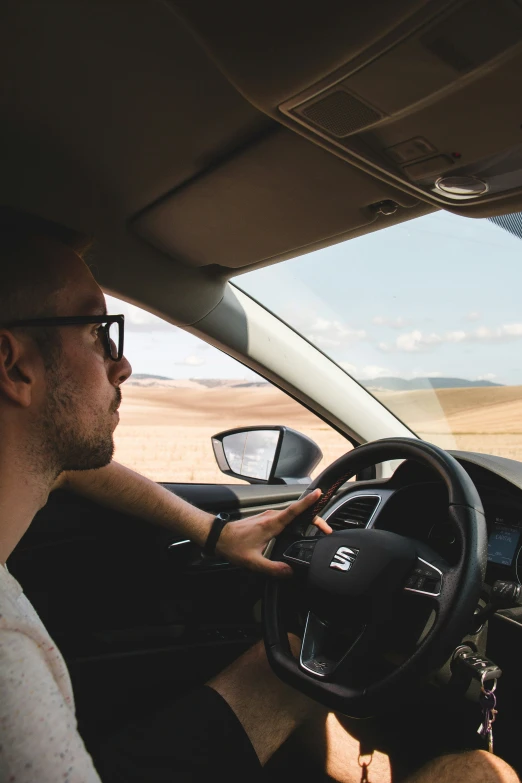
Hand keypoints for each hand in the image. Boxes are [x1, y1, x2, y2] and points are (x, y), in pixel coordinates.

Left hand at [216, 488, 331, 577]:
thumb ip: (272, 568)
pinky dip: (296, 521)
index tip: (318, 493)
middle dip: (314, 517)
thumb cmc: (233, 546)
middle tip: (327, 529)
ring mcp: (268, 517)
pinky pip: (285, 518)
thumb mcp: (253, 562)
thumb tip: (290, 572)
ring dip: (306, 519)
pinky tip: (300, 530)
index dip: (307, 502)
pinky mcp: (266, 520)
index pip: (294, 510)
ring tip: (318, 528)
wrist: (218, 537)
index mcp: (271, 524)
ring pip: (292, 515)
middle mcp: (271, 517)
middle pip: (298, 513)